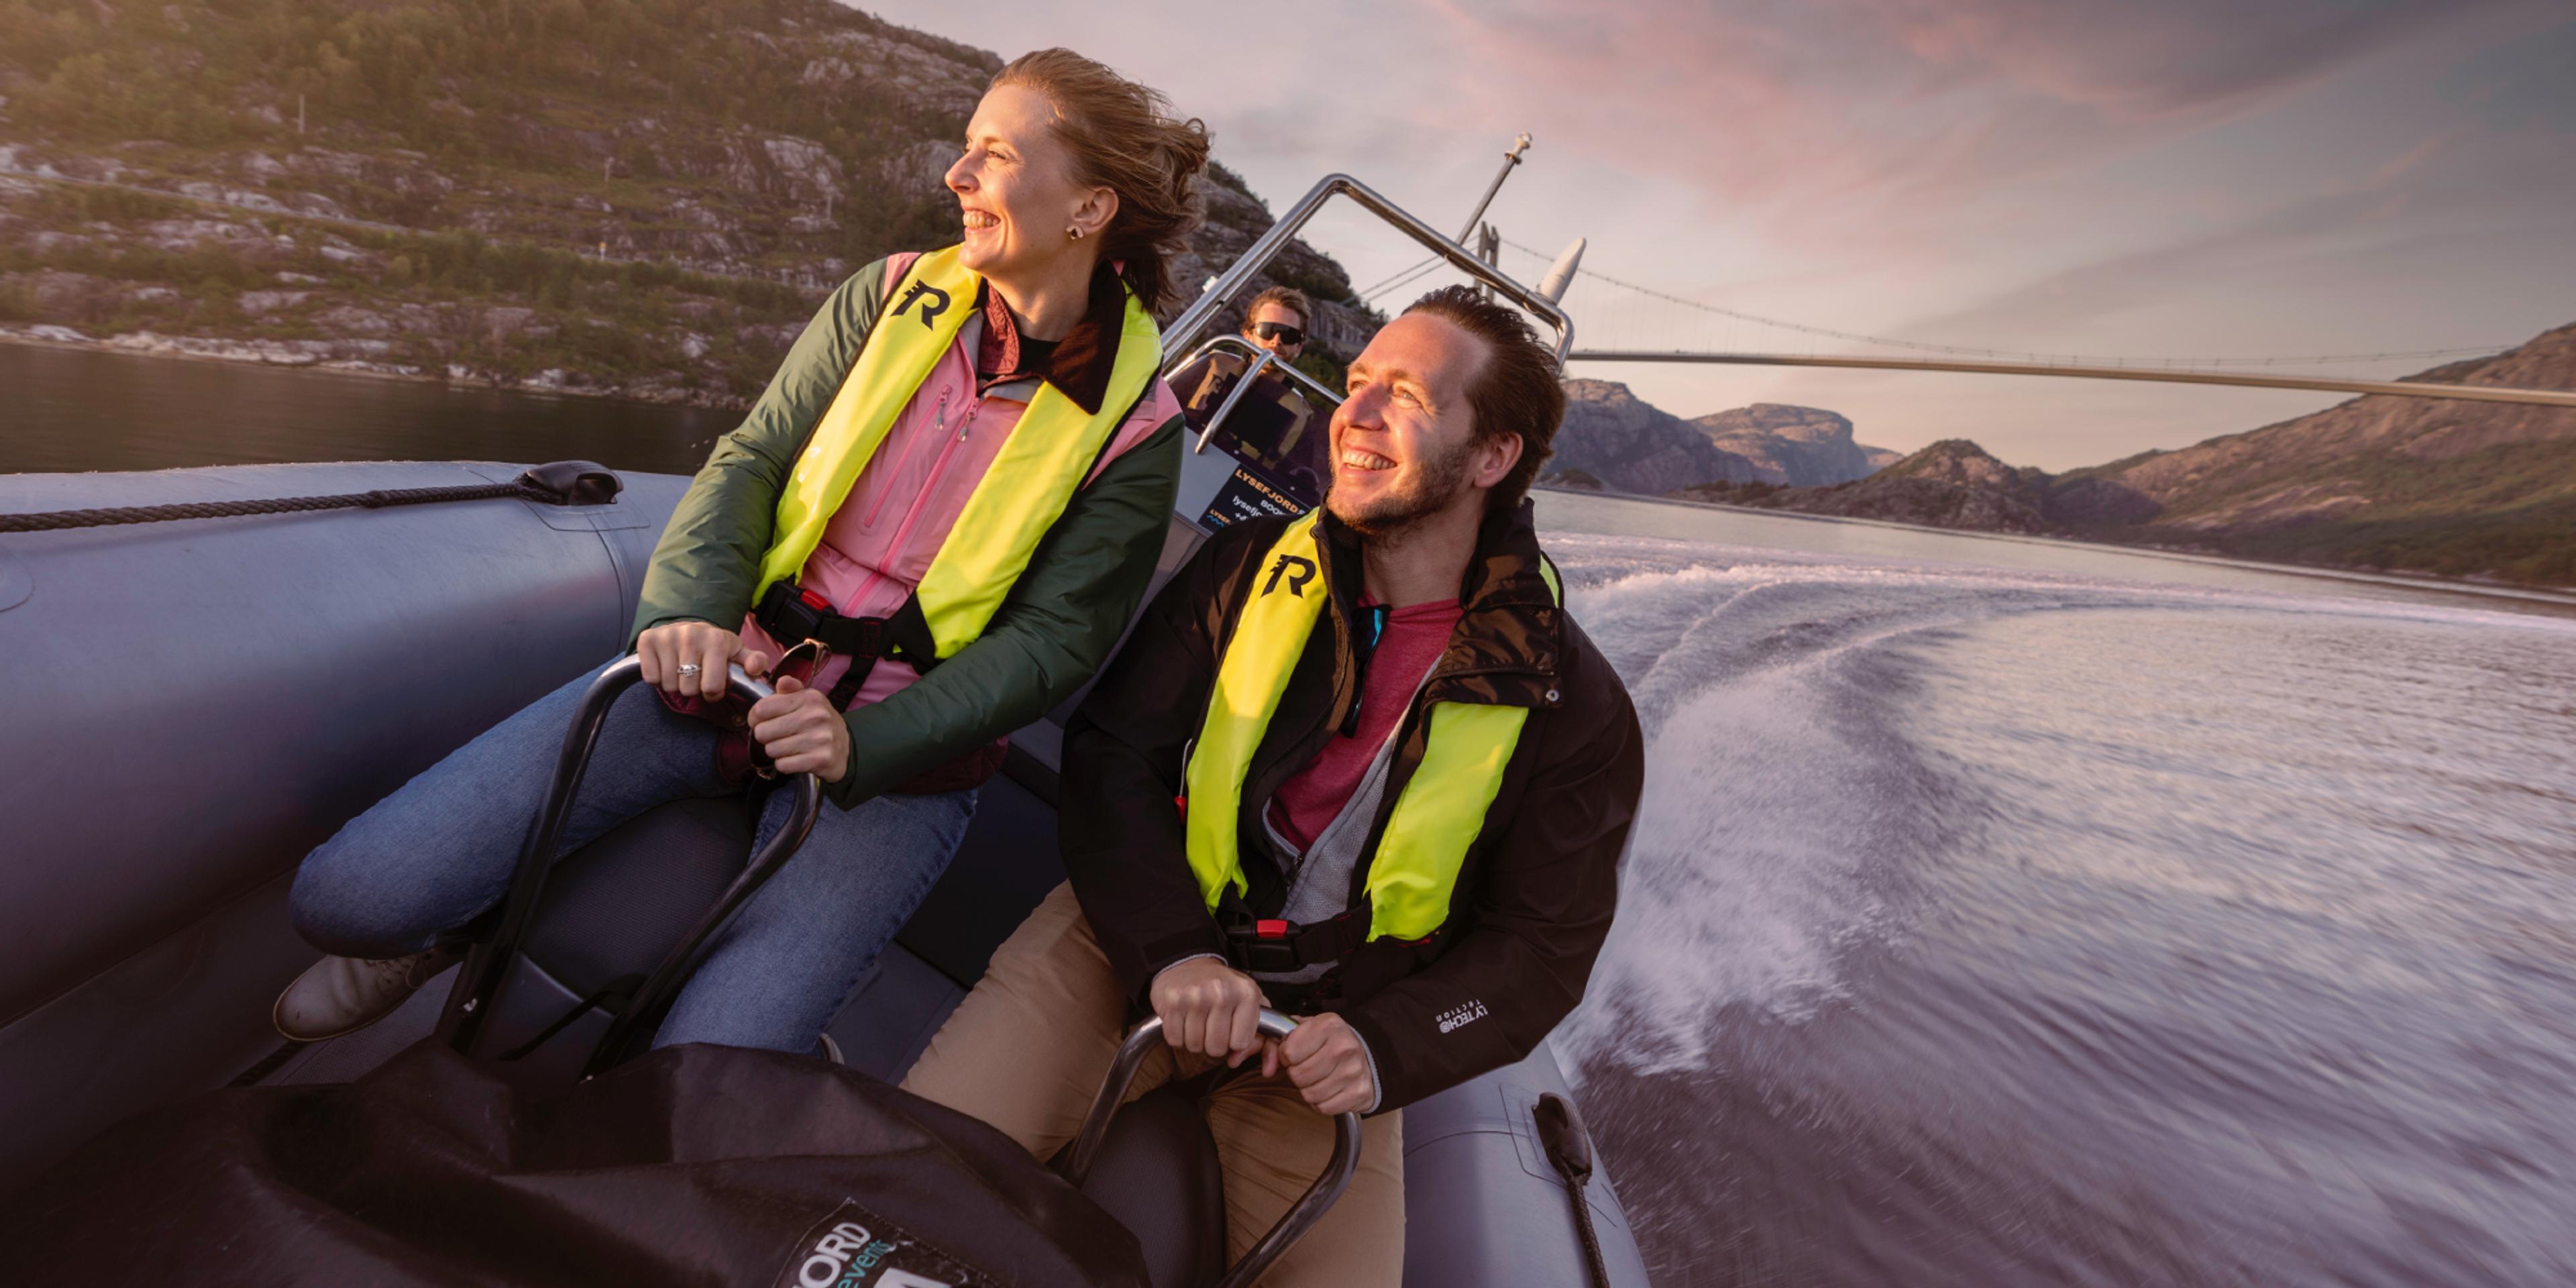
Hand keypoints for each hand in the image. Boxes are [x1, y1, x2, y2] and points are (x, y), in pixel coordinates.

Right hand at [636, 620, 769, 700]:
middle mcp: (691, 635)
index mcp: (716, 640)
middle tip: (695, 675)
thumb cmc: (714, 647)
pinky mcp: (647, 639)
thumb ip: (754, 661)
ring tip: (681, 669)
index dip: (712, 693)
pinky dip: (657, 678)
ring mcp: (667, 636)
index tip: (712, 685)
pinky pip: (651, 678)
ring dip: (675, 684)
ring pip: (669, 685)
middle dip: (693, 689)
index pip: (711, 688)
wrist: (686, 628)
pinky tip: (665, 665)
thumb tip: (756, 668)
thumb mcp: (737, 653)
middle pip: (688, 690)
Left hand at [748, 674, 848, 781]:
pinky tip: (795, 758)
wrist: (845, 748)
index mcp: (809, 698)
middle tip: (777, 736)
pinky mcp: (819, 760)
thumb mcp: (808, 701)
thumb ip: (791, 690)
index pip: (762, 708)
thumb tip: (782, 681)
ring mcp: (819, 739)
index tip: (761, 721)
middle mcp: (815, 716)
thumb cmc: (818, 722)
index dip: (755, 717)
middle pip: (762, 732)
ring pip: (771, 750)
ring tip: (788, 747)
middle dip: (765, 736)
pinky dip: (785, 764)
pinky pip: (783, 765)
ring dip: (775, 751)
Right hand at [1149, 958, 1264, 1067]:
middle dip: (1212, 1044)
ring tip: (1197, 1021)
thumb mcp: (1249, 997)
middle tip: (1210, 1028)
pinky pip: (1175, 1039)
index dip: (1233, 1042)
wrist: (1188, 963)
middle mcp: (1222, 993)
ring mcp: (1195, 997)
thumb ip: (1261, 1029)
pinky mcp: (1172, 1002)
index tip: (1230, 1031)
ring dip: (1194, 1040)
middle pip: (1216, 1048)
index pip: (1241, 1043)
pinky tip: (1183, 1020)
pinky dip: (1177, 1036)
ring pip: (1194, 1046)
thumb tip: (1249, 1061)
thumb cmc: (1222, 985)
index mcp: (1246, 993)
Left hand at [1277, 1013, 1371, 1115]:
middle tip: (1306, 1068)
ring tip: (1318, 1078)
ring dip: (1308, 1089)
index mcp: (1328, 1025)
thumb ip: (1279, 1040)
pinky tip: (1328, 1089)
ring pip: (1310, 1094)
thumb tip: (1268, 1066)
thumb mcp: (1307, 1029)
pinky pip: (1324, 1107)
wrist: (1366, 1056)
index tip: (1295, 1054)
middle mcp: (1344, 1047)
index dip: (1286, 1056)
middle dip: (1297, 1074)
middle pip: (1298, 1075)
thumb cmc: (1330, 1042)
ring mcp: (1353, 1071)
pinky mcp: (1359, 1092)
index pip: (1289, 1052)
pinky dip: (1322, 1102)